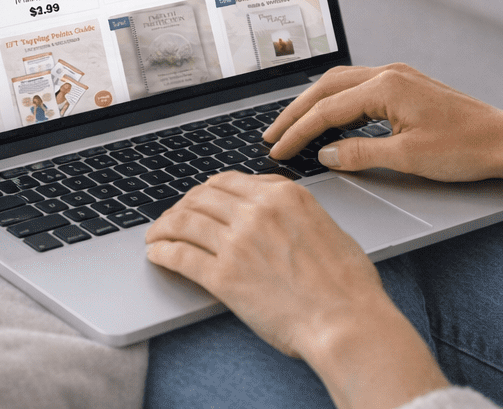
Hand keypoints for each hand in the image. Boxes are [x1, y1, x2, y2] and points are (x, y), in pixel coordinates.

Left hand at [146, 172, 446, 408]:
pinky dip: (163, 252)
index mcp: (283, 194)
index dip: (206, 190)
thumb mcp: (324, 224)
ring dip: (164, 227)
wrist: (345, 321)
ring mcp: (237, 242)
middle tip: (173, 217)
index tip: (199, 199)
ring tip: (156, 236)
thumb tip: (270, 209)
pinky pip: (180, 256)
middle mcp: (256, 211)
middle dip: (182, 206)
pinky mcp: (223, 277)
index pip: (228, 180)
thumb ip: (291, 210)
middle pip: (201, 197)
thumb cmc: (345, 282)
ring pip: (185, 222)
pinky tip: (157, 254)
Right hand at [265, 63, 502, 198]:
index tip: (277, 150)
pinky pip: (359, 89)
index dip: (298, 132)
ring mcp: (399, 78)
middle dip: (296, 112)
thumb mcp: (407, 158)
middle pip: (326, 87)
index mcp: (386, 86)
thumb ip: (360, 154)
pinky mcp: (407, 87)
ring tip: (292, 128)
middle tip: (272, 135)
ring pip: (341, 85)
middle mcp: (389, 74)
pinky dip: (337, 104)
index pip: (328, 109)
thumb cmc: (464, 148)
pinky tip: (330, 122)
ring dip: (314, 105)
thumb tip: (326, 154)